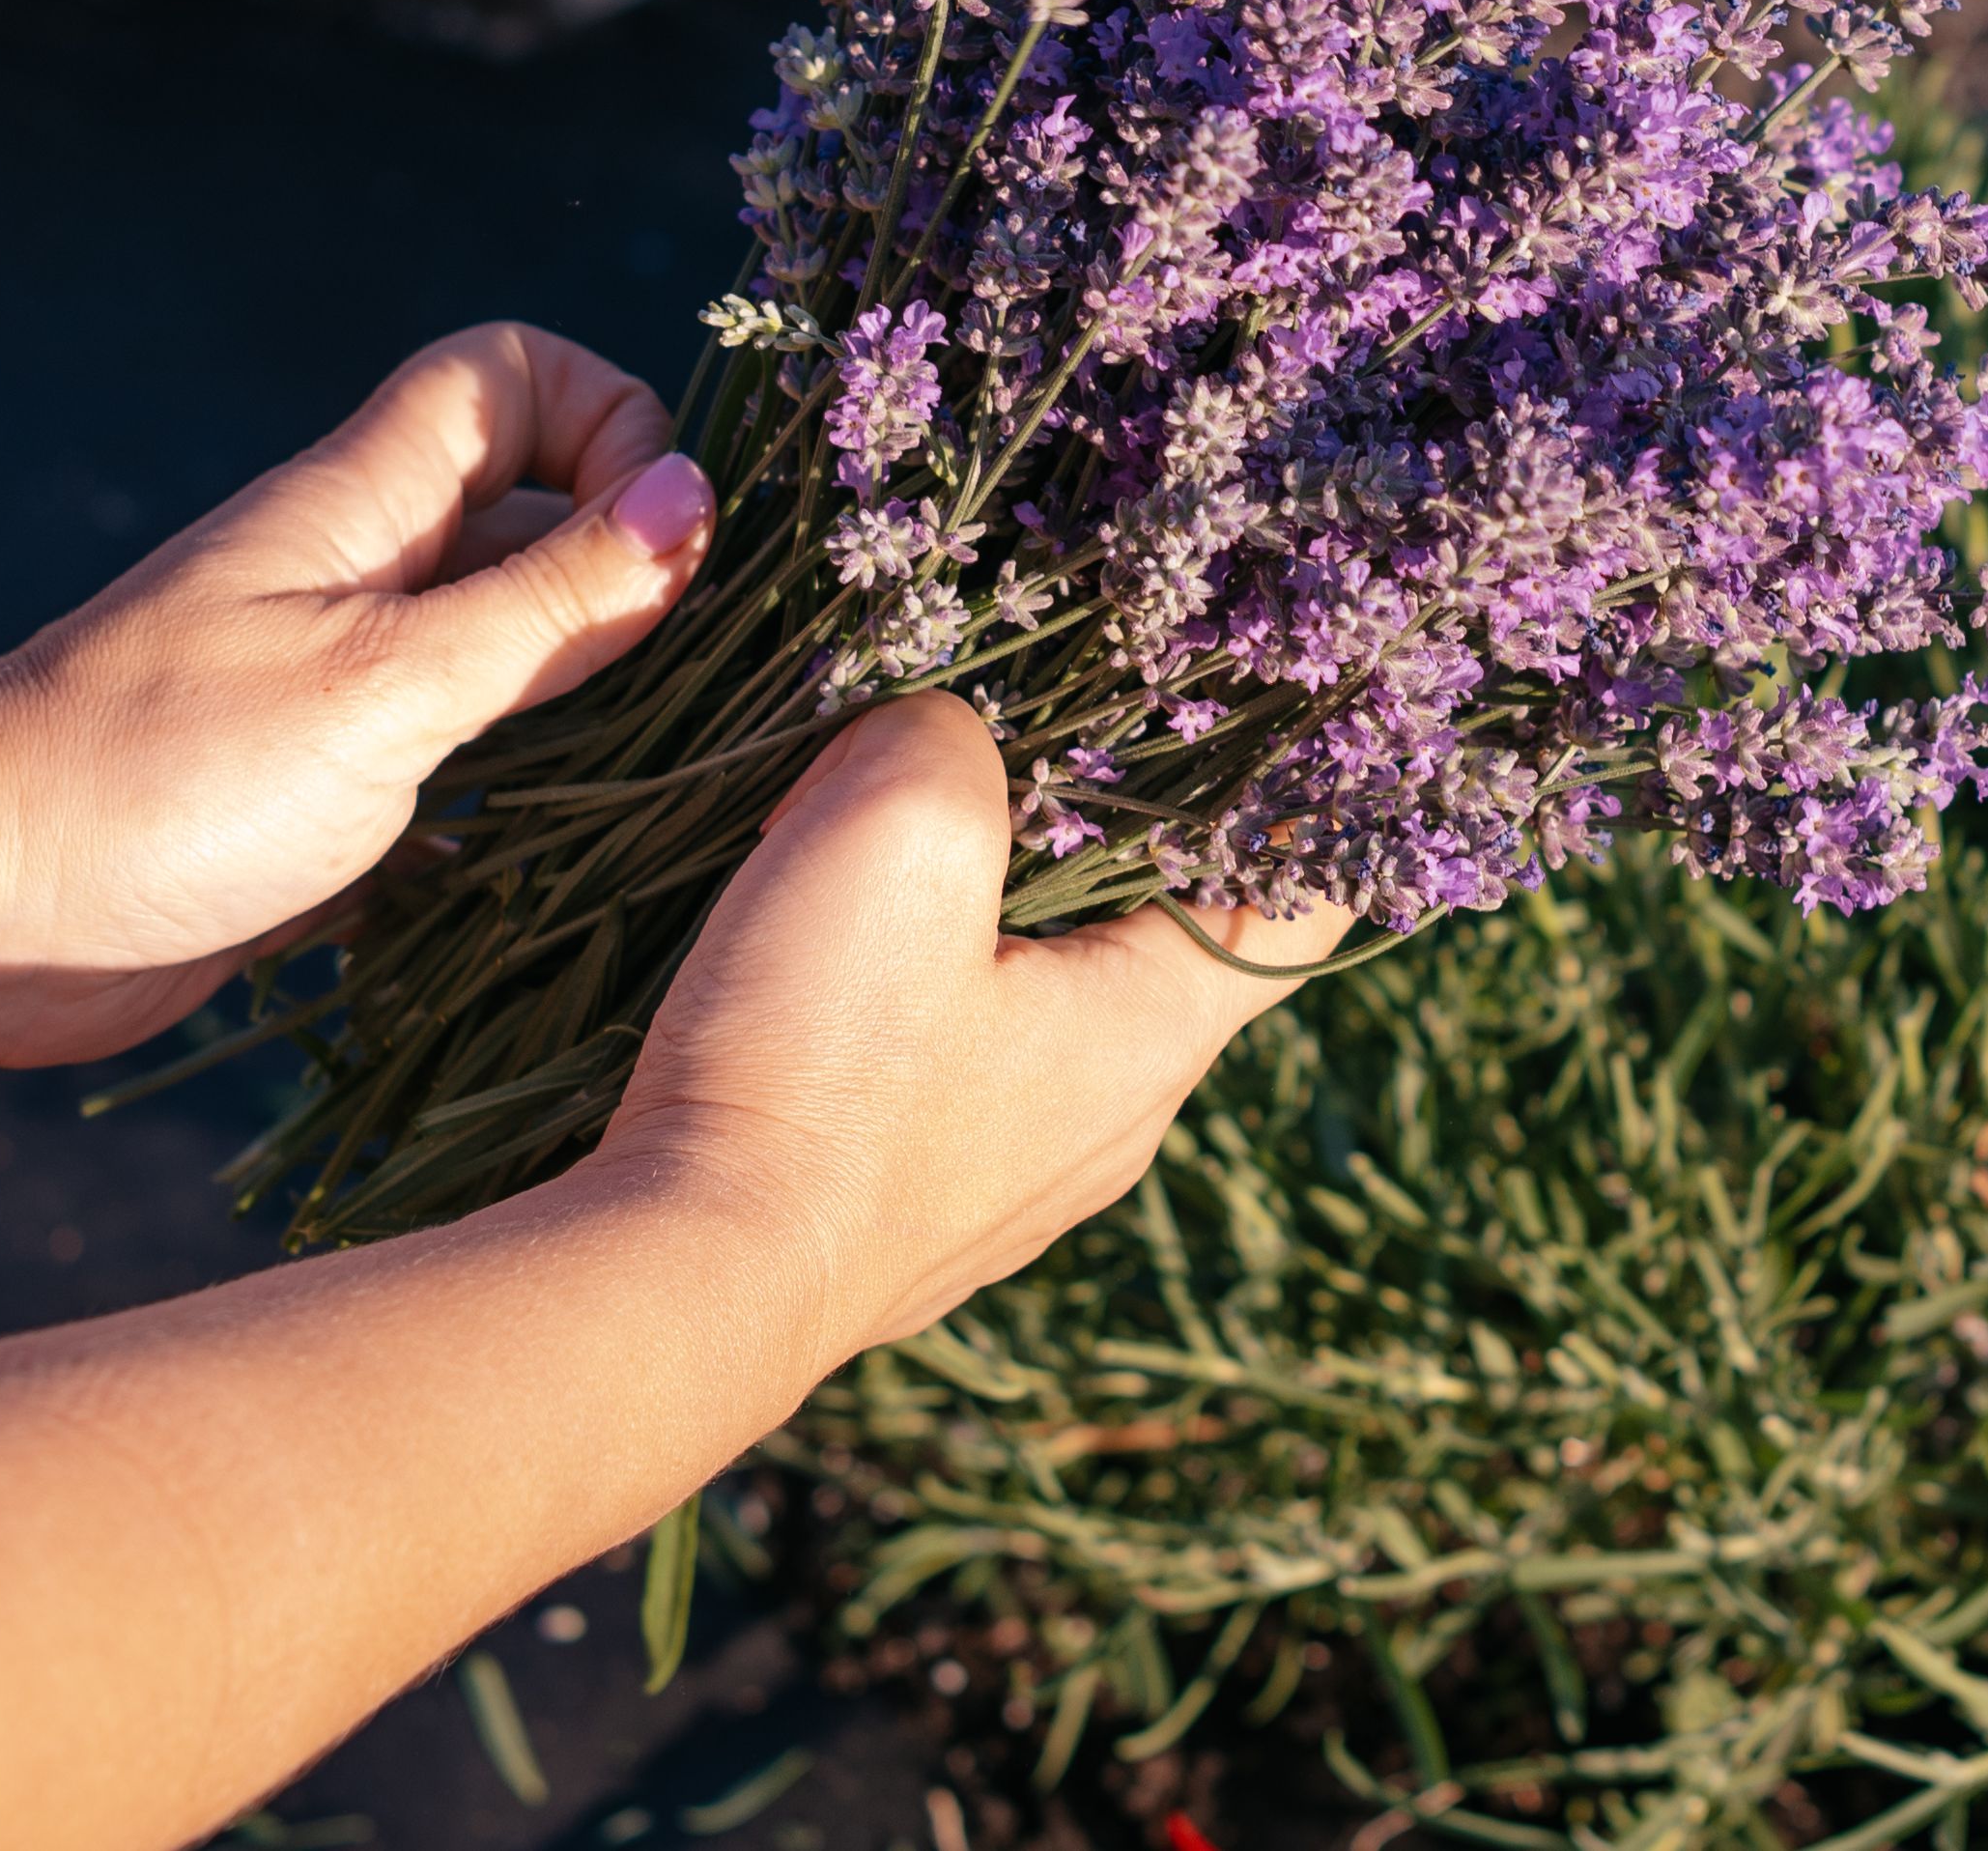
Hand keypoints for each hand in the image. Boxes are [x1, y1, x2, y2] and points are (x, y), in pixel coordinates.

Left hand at [0, 325, 717, 1065]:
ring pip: (506, 631)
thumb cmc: (163, 777)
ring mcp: (335, 672)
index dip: (611, 422)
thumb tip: (692, 498)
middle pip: (537, 504)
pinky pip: (455, 742)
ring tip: (646, 767)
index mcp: (367, 505)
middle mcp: (360, 570)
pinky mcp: (317, 776)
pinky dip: (521, 779)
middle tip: (700, 672)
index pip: (514, 375)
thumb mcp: (388, 682)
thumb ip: (549, 599)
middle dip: (634, 566)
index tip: (663, 538)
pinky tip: (550, 849)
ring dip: (589, 684)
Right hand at [587, 698, 1345, 1366]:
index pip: (1311, 902)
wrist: (675, 1281)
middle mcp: (1114, 1117)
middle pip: (1170, 936)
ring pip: (1050, 995)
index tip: (1267, 705)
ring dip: (1003, 904)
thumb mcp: (902, 827)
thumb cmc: (818, 1066)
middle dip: (1125, 825)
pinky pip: (957, 1058)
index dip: (1312, 798)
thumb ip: (950, 738)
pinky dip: (925, 980)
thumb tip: (931, 737)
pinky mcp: (913, 1195)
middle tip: (1053, 723)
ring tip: (920, 815)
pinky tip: (835, 936)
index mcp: (1160, 1032)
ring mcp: (1012, 1173)